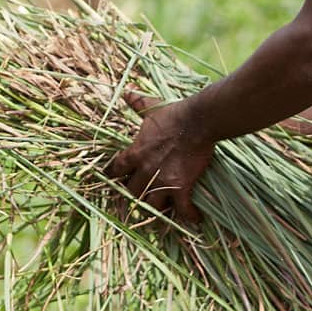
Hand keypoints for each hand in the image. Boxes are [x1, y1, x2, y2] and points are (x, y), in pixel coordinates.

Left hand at [105, 92, 214, 223]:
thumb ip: (137, 103)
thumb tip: (127, 91)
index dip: (113, 177)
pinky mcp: (182, 187)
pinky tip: (196, 218)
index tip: (114, 180)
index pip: (115, 170)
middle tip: (140, 196)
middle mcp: (145, 171)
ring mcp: (163, 181)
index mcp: (135, 153)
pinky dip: (189, 215)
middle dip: (135, 195)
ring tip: (163, 209)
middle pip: (132, 193)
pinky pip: (183, 210)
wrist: (198, 121)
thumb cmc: (174, 114)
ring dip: (157, 207)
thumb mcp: (152, 108)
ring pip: (152, 205)